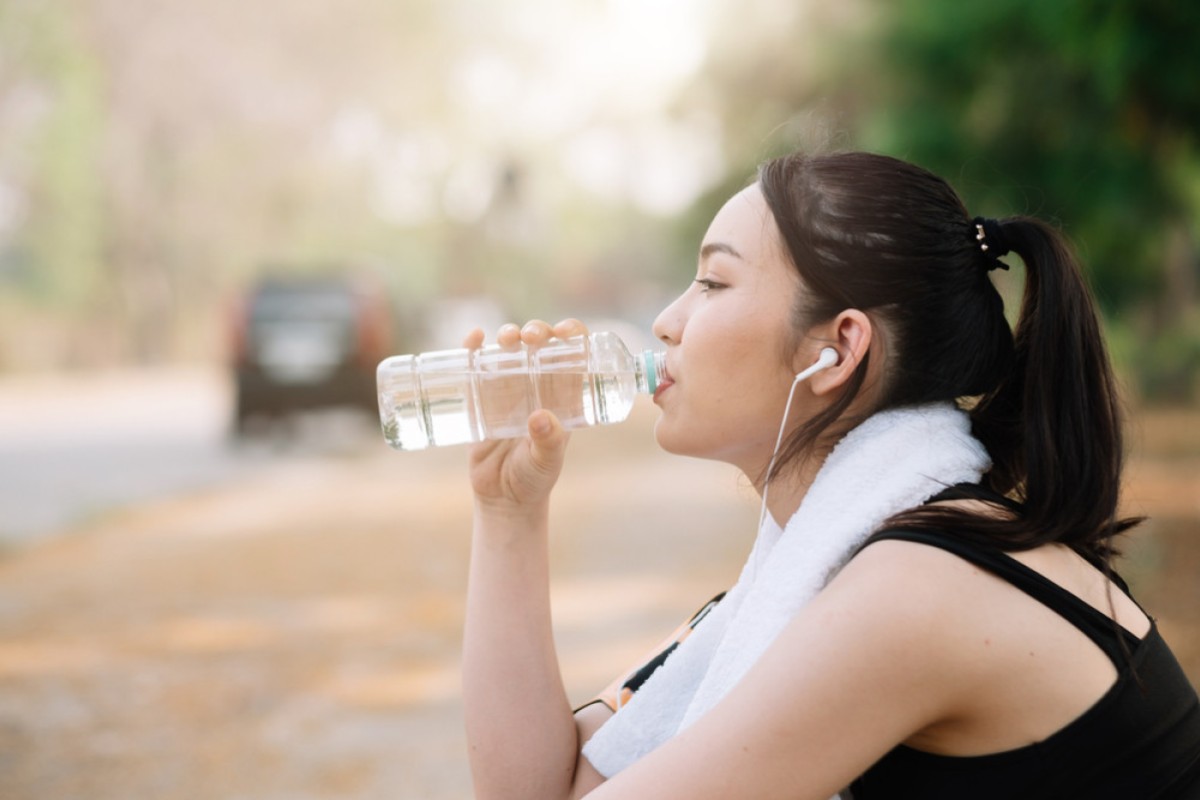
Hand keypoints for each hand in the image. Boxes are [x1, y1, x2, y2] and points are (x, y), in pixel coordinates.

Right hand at [464, 319, 588, 513]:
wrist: (502, 498)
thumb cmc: (534, 479)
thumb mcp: (546, 462)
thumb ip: (547, 442)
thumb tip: (541, 418)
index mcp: (563, 396)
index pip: (573, 355)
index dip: (572, 334)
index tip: (563, 332)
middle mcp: (537, 387)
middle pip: (540, 345)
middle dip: (537, 331)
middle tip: (530, 338)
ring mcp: (508, 390)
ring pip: (509, 350)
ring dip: (508, 334)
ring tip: (505, 339)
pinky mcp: (481, 398)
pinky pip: (477, 367)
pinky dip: (473, 348)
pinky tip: (472, 338)